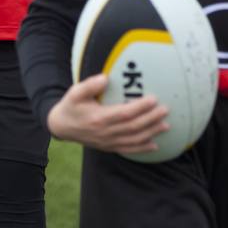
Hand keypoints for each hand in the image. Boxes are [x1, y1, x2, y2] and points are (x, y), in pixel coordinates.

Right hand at [46, 74, 170, 153]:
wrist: (61, 126)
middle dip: (151, 119)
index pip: (124, 114)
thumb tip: (105, 78)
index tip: (153, 99)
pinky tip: (155, 145)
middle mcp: (105, 133)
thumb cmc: (71, 106)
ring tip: (165, 125)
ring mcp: (108, 142)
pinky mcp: (109, 147)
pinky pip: (128, 150)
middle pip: (133, 128)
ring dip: (151, 133)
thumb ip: (90, 85)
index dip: (140, 108)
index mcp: (99, 118)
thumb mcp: (75, 92)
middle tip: (165, 110)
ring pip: (133, 140)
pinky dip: (142, 149)